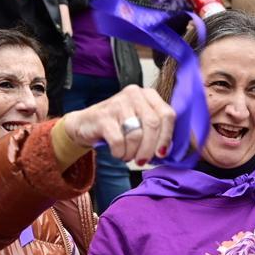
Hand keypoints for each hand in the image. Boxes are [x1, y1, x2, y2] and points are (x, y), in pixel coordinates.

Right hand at [61, 84, 175, 164]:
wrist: (86, 124)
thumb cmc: (118, 125)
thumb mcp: (140, 122)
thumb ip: (156, 130)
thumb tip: (168, 150)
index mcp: (148, 95)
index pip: (167, 115)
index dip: (167, 137)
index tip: (162, 153)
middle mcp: (134, 94)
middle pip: (153, 125)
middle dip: (149, 148)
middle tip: (143, 160)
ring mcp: (118, 103)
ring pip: (136, 135)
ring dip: (133, 153)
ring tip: (128, 155)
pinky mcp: (103, 116)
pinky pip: (119, 141)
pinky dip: (120, 153)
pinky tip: (118, 153)